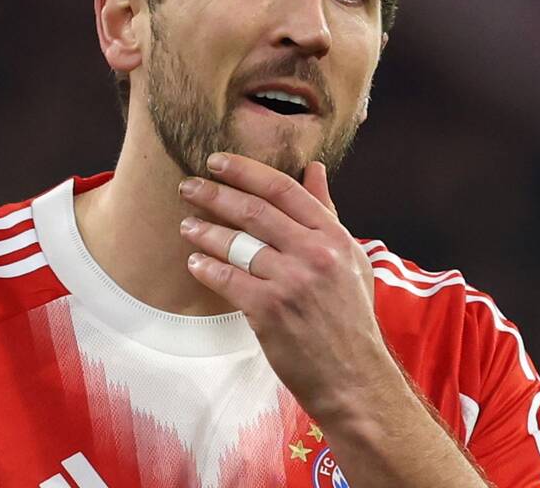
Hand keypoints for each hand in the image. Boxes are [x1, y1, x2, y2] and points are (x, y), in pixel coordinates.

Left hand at [178, 152, 388, 420]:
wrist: (353, 376)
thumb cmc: (350, 318)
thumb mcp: (350, 259)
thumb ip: (327, 213)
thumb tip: (315, 170)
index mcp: (334, 237)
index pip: (284, 190)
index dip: (246, 171)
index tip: (218, 161)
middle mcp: (314, 254)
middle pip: (254, 211)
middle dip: (216, 194)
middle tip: (189, 185)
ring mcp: (291, 281)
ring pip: (237, 244)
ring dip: (205, 231)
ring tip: (187, 225)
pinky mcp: (269, 311)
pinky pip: (227, 280)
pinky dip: (207, 268)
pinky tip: (195, 262)